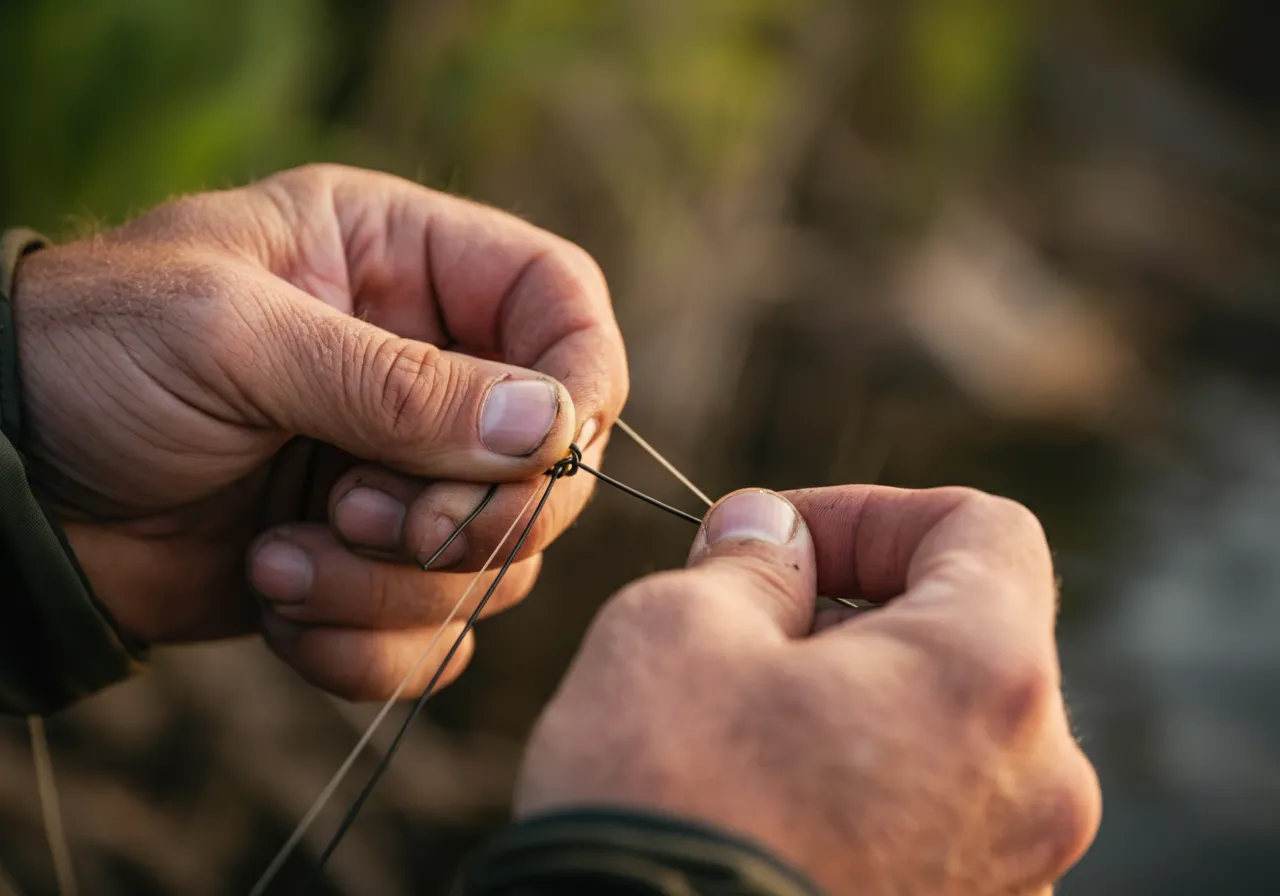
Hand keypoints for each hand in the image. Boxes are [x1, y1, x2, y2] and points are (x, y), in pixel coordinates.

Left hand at [13, 163, 627, 697]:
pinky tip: (278, 613)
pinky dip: (368, 649)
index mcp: (401, 265)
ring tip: (282, 560)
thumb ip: (396, 386)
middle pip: (549, 454)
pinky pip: (435, 636)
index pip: (558, 304)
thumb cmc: (90, 357)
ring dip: (394, 587)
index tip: (548, 451)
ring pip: (494, 560)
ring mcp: (398, 476)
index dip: (581, 377)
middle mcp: (420, 368)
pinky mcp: (366, 569)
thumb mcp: (235, 338)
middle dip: (473, 514)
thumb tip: (551, 429)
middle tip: (368, 518)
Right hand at [515, 486, 1099, 894]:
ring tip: (743, 722)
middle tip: (742, 626)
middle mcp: (1038, 784)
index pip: (984, 529)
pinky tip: (769, 801)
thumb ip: (748, 559)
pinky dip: (865, 778)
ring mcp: (1013, 874)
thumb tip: (767, 531)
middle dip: (854, 606)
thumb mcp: (678, 627)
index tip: (781, 542)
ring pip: (946, 728)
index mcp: (988, 678)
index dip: (874, 512)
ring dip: (856, 694)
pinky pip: (935, 814)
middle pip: (968, 632)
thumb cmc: (661, 802)